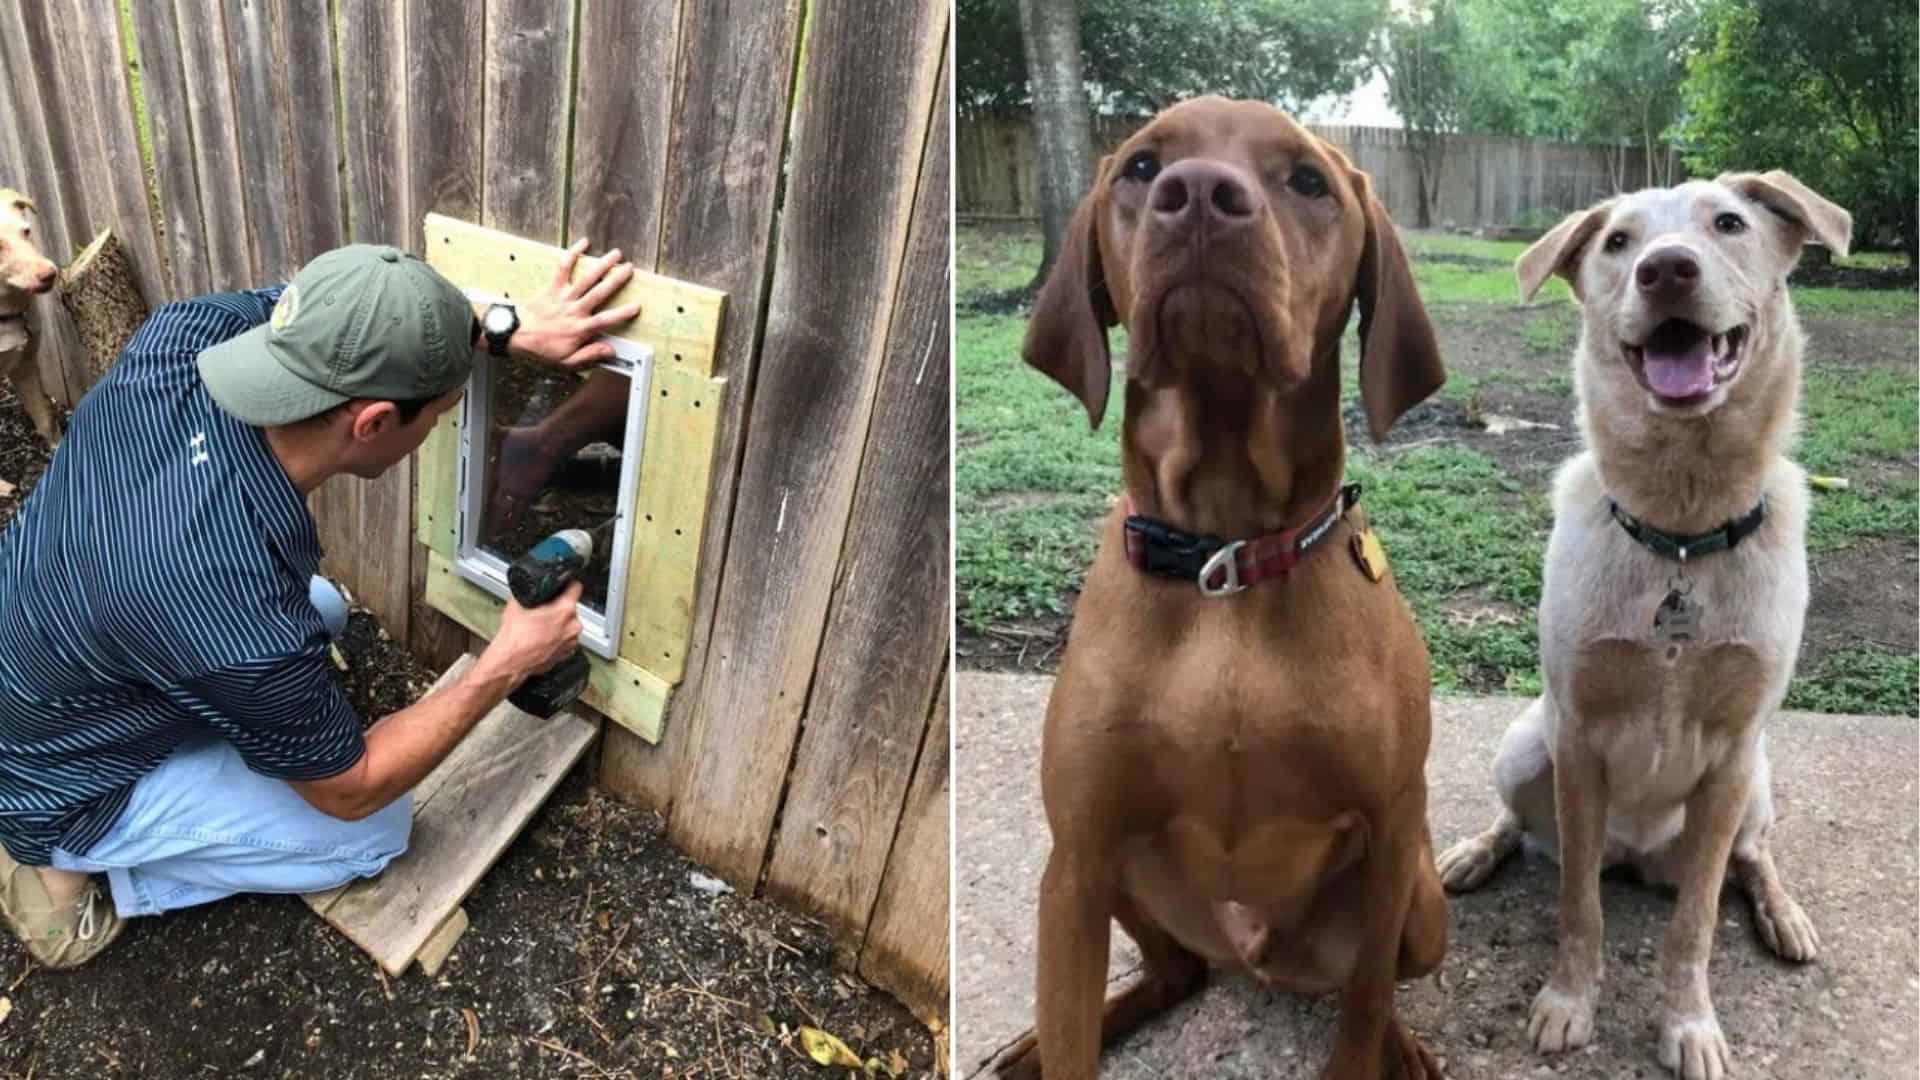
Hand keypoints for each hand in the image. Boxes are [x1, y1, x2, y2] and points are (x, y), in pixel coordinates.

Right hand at [477, 581, 583, 688]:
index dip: (569, 584)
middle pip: (571, 608)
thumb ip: (530, 594)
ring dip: (559, 624)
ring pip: (569, 625)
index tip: (567, 584)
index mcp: (565, 610)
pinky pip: (565, 640)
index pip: (576, 587)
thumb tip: (529, 591)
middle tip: (544, 611)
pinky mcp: (567, 653)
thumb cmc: (515, 638)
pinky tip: (543, 638)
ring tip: (541, 627)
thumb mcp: (517, 604)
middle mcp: (572, 626)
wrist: (510, 661)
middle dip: (559, 608)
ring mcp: (571, 641)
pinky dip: (557, 638)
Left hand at [513, 239, 642, 368]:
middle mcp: (574, 310)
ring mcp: (564, 296)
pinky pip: (563, 268)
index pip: (605, 320)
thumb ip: (589, 355)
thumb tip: (610, 350)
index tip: (636, 306)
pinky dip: (572, 254)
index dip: (622, 313)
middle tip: (629, 268)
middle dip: (616, 279)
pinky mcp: (553, 287)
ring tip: (615, 254)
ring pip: (586, 278)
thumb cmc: (542, 348)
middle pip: (599, 292)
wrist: (517, 334)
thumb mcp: (567, 362)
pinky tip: (583, 243)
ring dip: (601, 265)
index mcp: (579, 329)